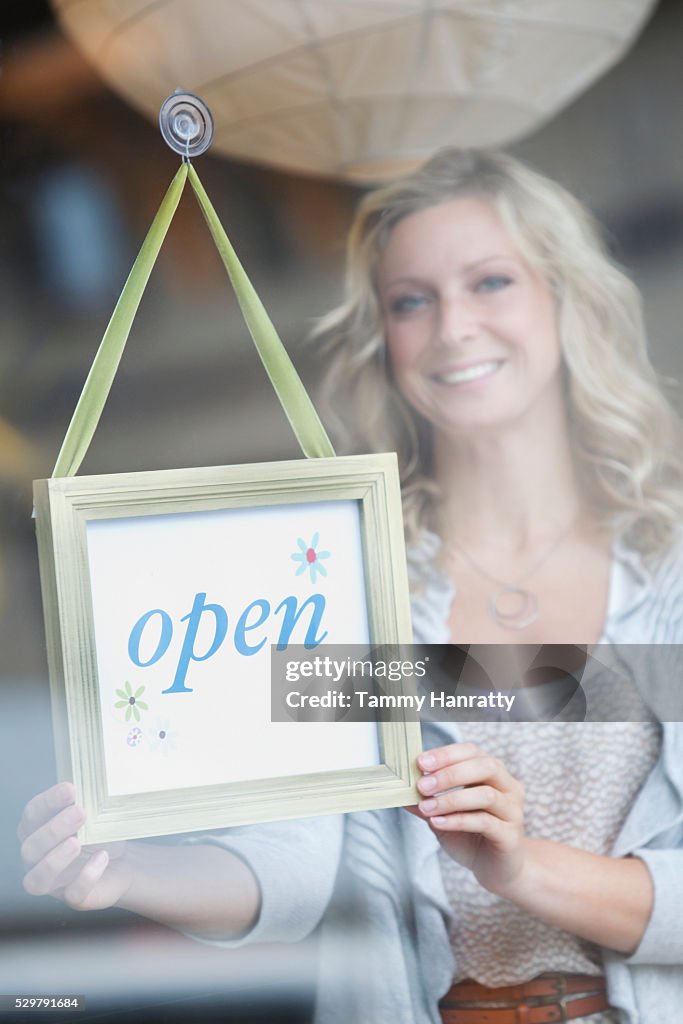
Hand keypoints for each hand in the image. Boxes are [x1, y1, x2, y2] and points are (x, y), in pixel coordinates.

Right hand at [18, 783, 131, 910]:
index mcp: (37, 830)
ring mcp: (53, 882)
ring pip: (37, 880)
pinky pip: (72, 894)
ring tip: (77, 843)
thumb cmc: (100, 833)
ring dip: (55, 860)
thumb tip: (95, 788)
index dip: (47, 802)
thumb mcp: (96, 815)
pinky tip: (101, 858)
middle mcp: (37, 858)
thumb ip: (89, 803)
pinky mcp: (74, 898)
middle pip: (30, 847)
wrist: (122, 863)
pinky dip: (86, 877)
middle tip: (79, 812)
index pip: (32, 814)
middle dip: (53, 830)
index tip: (70, 789)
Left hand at [409, 742, 526, 895]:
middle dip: (450, 774)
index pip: (472, 752)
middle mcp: (508, 787)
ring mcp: (513, 811)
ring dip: (451, 799)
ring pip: (486, 795)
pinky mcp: (511, 835)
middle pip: (485, 767)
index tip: (420, 763)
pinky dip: (458, 820)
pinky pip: (485, 822)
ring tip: (425, 807)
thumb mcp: (443, 814)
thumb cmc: (470, 835)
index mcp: (493, 773)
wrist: (496, 869)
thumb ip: (426, 801)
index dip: (446, 755)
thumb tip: (398, 789)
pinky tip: (438, 823)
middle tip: (422, 785)